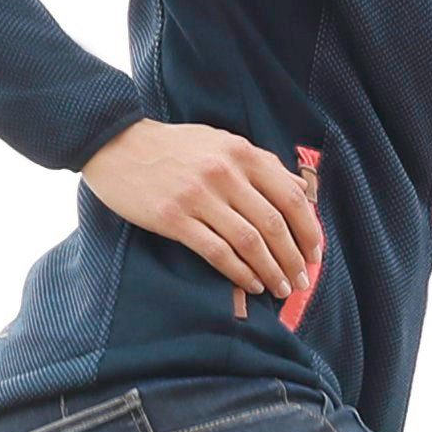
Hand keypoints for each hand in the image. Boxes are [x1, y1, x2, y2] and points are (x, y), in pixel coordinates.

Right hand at [84, 118, 325, 305]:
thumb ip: (261, 164)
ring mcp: (198, 197)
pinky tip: (250, 285)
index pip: (290, 196)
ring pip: (249, 243)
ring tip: (280, 289)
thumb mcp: (221, 142)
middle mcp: (224, 173)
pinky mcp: (174, 219)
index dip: (309, 229)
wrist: (117, 144)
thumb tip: (301, 189)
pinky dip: (239, 273)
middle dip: (294, 259)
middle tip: (302, 281)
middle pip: (273, 224)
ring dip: (270, 271)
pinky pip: (217, 253)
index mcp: (241, 153)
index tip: (315, 254)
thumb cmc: (173, 146)